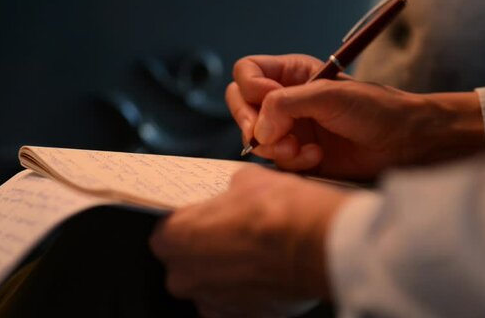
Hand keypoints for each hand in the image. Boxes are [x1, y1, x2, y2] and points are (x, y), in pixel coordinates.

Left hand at [150, 166, 348, 317]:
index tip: (206, 218)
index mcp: (176, 238)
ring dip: (227, 276)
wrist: (317, 242)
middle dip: (205, 253)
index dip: (189, 224)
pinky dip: (248, 294)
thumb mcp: (247, 179)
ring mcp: (213, 303)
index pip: (167, 232)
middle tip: (234, 236)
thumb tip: (237, 191)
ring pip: (211, 288)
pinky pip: (236, 306)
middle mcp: (186, 277)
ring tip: (256, 257)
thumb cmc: (277, 210)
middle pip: (186, 265)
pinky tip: (268, 276)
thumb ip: (230, 192)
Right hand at [227, 54, 484, 179]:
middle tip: (272, 137)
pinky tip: (315, 158)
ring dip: (277, 147)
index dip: (251, 88)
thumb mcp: (328, 95)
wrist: (402, 143)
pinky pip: (274, 161)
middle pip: (240, 105)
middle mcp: (285, 100)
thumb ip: (285, 104)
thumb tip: (258, 131)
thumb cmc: (373, 109)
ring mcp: (288, 128)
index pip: (247, 73)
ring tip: (304, 150)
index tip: (269, 101)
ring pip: (255, 138)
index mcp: (292, 74)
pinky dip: (291, 162)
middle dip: (252, 123)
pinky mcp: (295, 155)